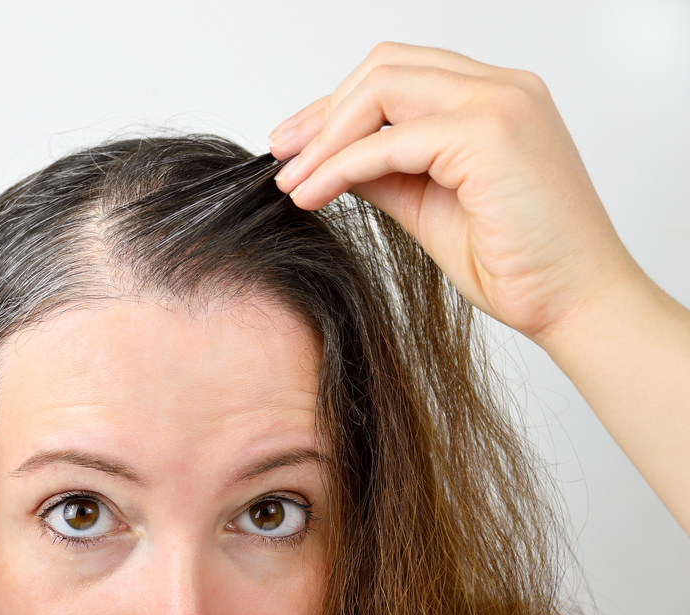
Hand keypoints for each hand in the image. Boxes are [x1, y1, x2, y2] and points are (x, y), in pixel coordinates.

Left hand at [268, 42, 641, 341]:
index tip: (295, 145)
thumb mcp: (427, 204)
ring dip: (326, 136)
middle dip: (322, 113)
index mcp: (493, 98)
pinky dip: (341, 166)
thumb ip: (383, 171)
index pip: (398, 74)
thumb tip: (327, 160)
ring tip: (291, 181)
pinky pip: (390, 140)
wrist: (574, 304)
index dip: (338, 107)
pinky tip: (313, 194)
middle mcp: (502, 87)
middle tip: (282, 157)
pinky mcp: (491, 135)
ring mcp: (501, 103)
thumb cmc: (516, 262)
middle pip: (385, 67)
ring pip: (382, 88)